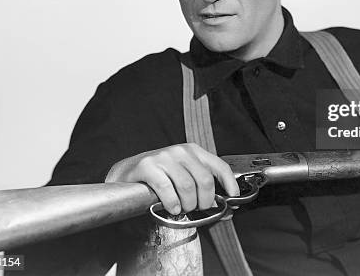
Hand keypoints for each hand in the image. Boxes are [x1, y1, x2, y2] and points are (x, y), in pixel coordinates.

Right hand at [105, 143, 238, 214]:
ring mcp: (164, 157)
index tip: (233, 196)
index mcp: (193, 151)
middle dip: (204, 201)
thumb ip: (201, 189)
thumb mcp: (182, 177)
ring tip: (182, 209)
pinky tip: (172, 207)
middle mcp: (181, 151)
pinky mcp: (148, 166)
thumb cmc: (157, 177)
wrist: (126, 173)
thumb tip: (223, 208)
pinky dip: (172, 203)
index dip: (229, 183)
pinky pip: (167, 188)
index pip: (219, 166)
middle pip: (205, 180)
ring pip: (187, 186)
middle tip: (197, 208)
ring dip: (187, 205)